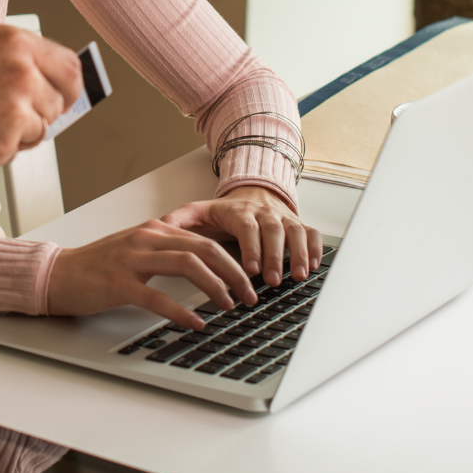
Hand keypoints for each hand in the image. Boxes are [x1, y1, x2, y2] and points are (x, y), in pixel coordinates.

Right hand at [0, 24, 80, 167]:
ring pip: (39, 131)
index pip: (70, 68)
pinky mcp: (3, 142)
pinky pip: (15, 152)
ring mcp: (16, 109)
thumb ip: (11, 59)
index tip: (64, 97)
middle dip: (38, 113)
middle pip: (57, 103)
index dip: (69, 88)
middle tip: (6, 115)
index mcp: (15, 43)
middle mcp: (23, 73)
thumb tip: (40, 79)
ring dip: (17, 133)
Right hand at [47, 219, 257, 329]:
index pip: (204, 241)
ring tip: (228, 306)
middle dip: (233, 273)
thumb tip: (202, 267)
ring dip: (215, 287)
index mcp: (153, 231)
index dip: (232, 261)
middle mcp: (146, 238)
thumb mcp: (135, 250)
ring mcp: (131, 259)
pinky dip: (180, 311)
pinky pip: (157, 297)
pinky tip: (194, 323)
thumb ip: (165, 252)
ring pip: (187, 265)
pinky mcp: (118, 283)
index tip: (248, 281)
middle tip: (249, 295)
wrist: (57, 274)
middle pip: (203, 249)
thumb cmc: (96, 267)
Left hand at [160, 186, 320, 287]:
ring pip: (295, 232)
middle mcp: (264, 213)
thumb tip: (156, 226)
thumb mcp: (198, 211)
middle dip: (274, 257)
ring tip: (299, 276)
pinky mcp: (298, 224)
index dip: (251, 247)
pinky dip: (315, 248)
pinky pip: (312, 233)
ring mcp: (284, 218)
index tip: (251, 269)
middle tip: (273, 280)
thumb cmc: (225, 211)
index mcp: (239, 210)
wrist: (253, 192)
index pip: (247, 227)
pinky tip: (314, 265)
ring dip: (298, 254)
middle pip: (274, 231)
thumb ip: (179, 219)